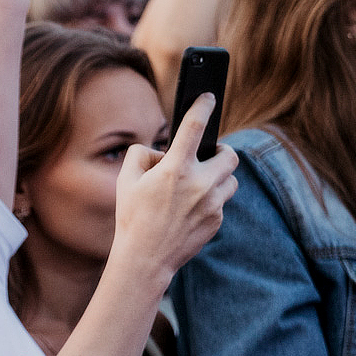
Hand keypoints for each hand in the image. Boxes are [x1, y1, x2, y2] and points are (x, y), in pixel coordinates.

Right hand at [114, 92, 240, 279]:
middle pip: (229, 155)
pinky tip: (191, 210)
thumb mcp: (126, 181)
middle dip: (220, 152)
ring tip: (198, 185)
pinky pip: (222, 202)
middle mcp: (199, 183)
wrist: (145, 259)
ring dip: (218, 177)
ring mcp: (212, 204)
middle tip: (209, 155)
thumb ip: (141, 155)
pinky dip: (211, 200)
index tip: (208, 96)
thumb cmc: (132, 217)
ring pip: (230, 179)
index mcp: (175, 169)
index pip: (194, 126)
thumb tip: (160, 151)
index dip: (202, 106)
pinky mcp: (217, 221)